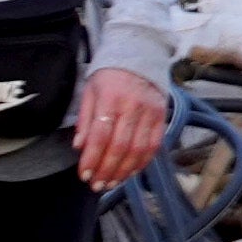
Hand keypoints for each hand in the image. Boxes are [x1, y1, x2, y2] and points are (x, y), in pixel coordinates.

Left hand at [71, 65, 165, 190]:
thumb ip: (85, 119)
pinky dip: (142, 163)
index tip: (84, 175)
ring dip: (124, 171)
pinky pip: (154, 145)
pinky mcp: (162, 117)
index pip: (100, 135)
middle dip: (107, 170)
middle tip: (96, 185)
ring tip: (111, 183)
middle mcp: (133, 107)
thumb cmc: (108, 76)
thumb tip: (79, 147)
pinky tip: (130, 173)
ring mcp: (150, 113)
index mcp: (110, 99)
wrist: (139, 55)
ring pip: (138, 150)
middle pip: (120, 146)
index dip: (92, 158)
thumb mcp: (90, 91)